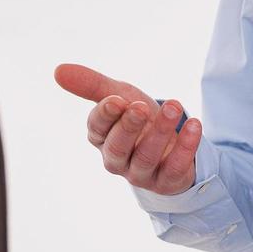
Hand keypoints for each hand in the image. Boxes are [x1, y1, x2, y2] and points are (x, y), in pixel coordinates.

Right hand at [53, 63, 202, 195]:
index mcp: (102, 138)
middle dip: (129, 127)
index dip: (105, 115)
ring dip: (160, 132)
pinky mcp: (168, 181)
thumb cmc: (139, 118)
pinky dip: (185, 147)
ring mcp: (142, 174)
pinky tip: (194, 125)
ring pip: (146, 158)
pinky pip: (175, 169)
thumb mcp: (119, 96)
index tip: (117, 99)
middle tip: (142, 106)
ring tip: (174, 106)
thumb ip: (92, 85)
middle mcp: (118, 160)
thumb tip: (57, 70)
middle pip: (117, 148)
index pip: (96, 129)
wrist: (171, 143)